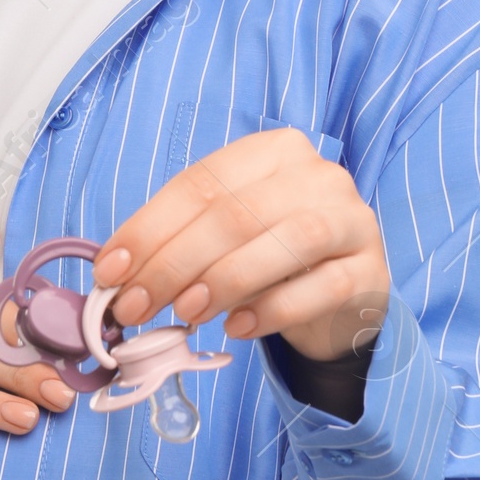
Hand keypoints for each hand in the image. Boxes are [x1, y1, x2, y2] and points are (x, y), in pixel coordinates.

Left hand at [91, 128, 389, 361]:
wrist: (340, 297)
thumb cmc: (269, 259)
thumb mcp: (223, 236)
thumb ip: (176, 241)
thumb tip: (115, 272)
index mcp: (274, 152)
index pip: (201, 183)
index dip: (149, 227)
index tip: (110, 271)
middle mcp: (319, 176)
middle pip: (236, 213)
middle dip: (174, 262)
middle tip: (134, 305)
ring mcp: (352, 221)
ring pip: (287, 242)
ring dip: (224, 280)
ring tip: (185, 312)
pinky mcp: (370, 271)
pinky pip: (322, 287)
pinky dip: (273, 310)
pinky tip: (238, 327)